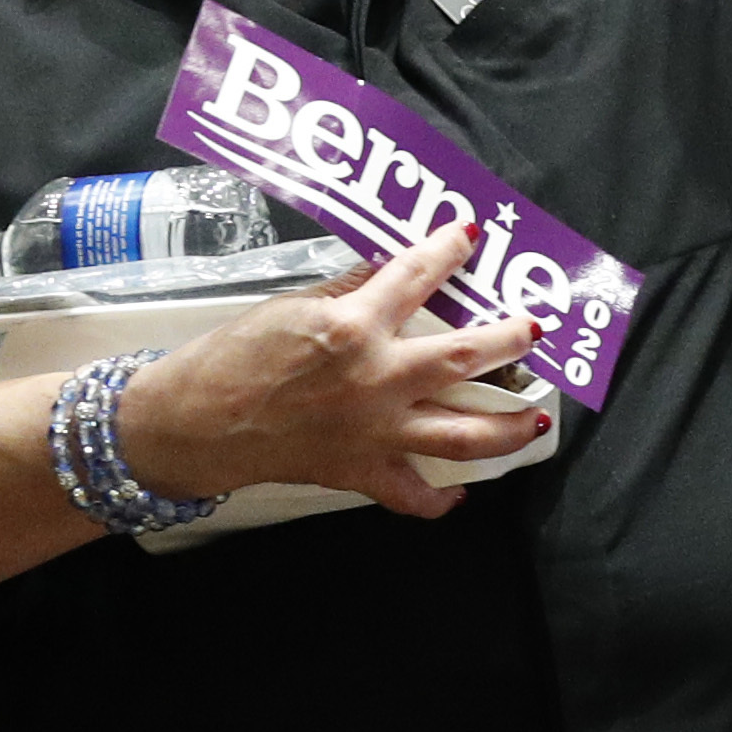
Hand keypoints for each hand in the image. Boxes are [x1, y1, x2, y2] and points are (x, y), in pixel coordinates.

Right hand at [112, 221, 550, 516]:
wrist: (197, 423)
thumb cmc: (232, 357)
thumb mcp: (291, 305)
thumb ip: (345, 291)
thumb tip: (383, 273)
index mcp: (355, 326)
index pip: (416, 275)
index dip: (447, 250)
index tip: (469, 233)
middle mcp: (377, 379)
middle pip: (464, 357)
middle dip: (509, 338)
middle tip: (533, 327)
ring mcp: (376, 431)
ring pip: (464, 433)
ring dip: (508, 425)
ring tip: (534, 416)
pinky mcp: (362, 472)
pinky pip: (415, 495)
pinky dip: (441, 498)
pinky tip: (459, 491)